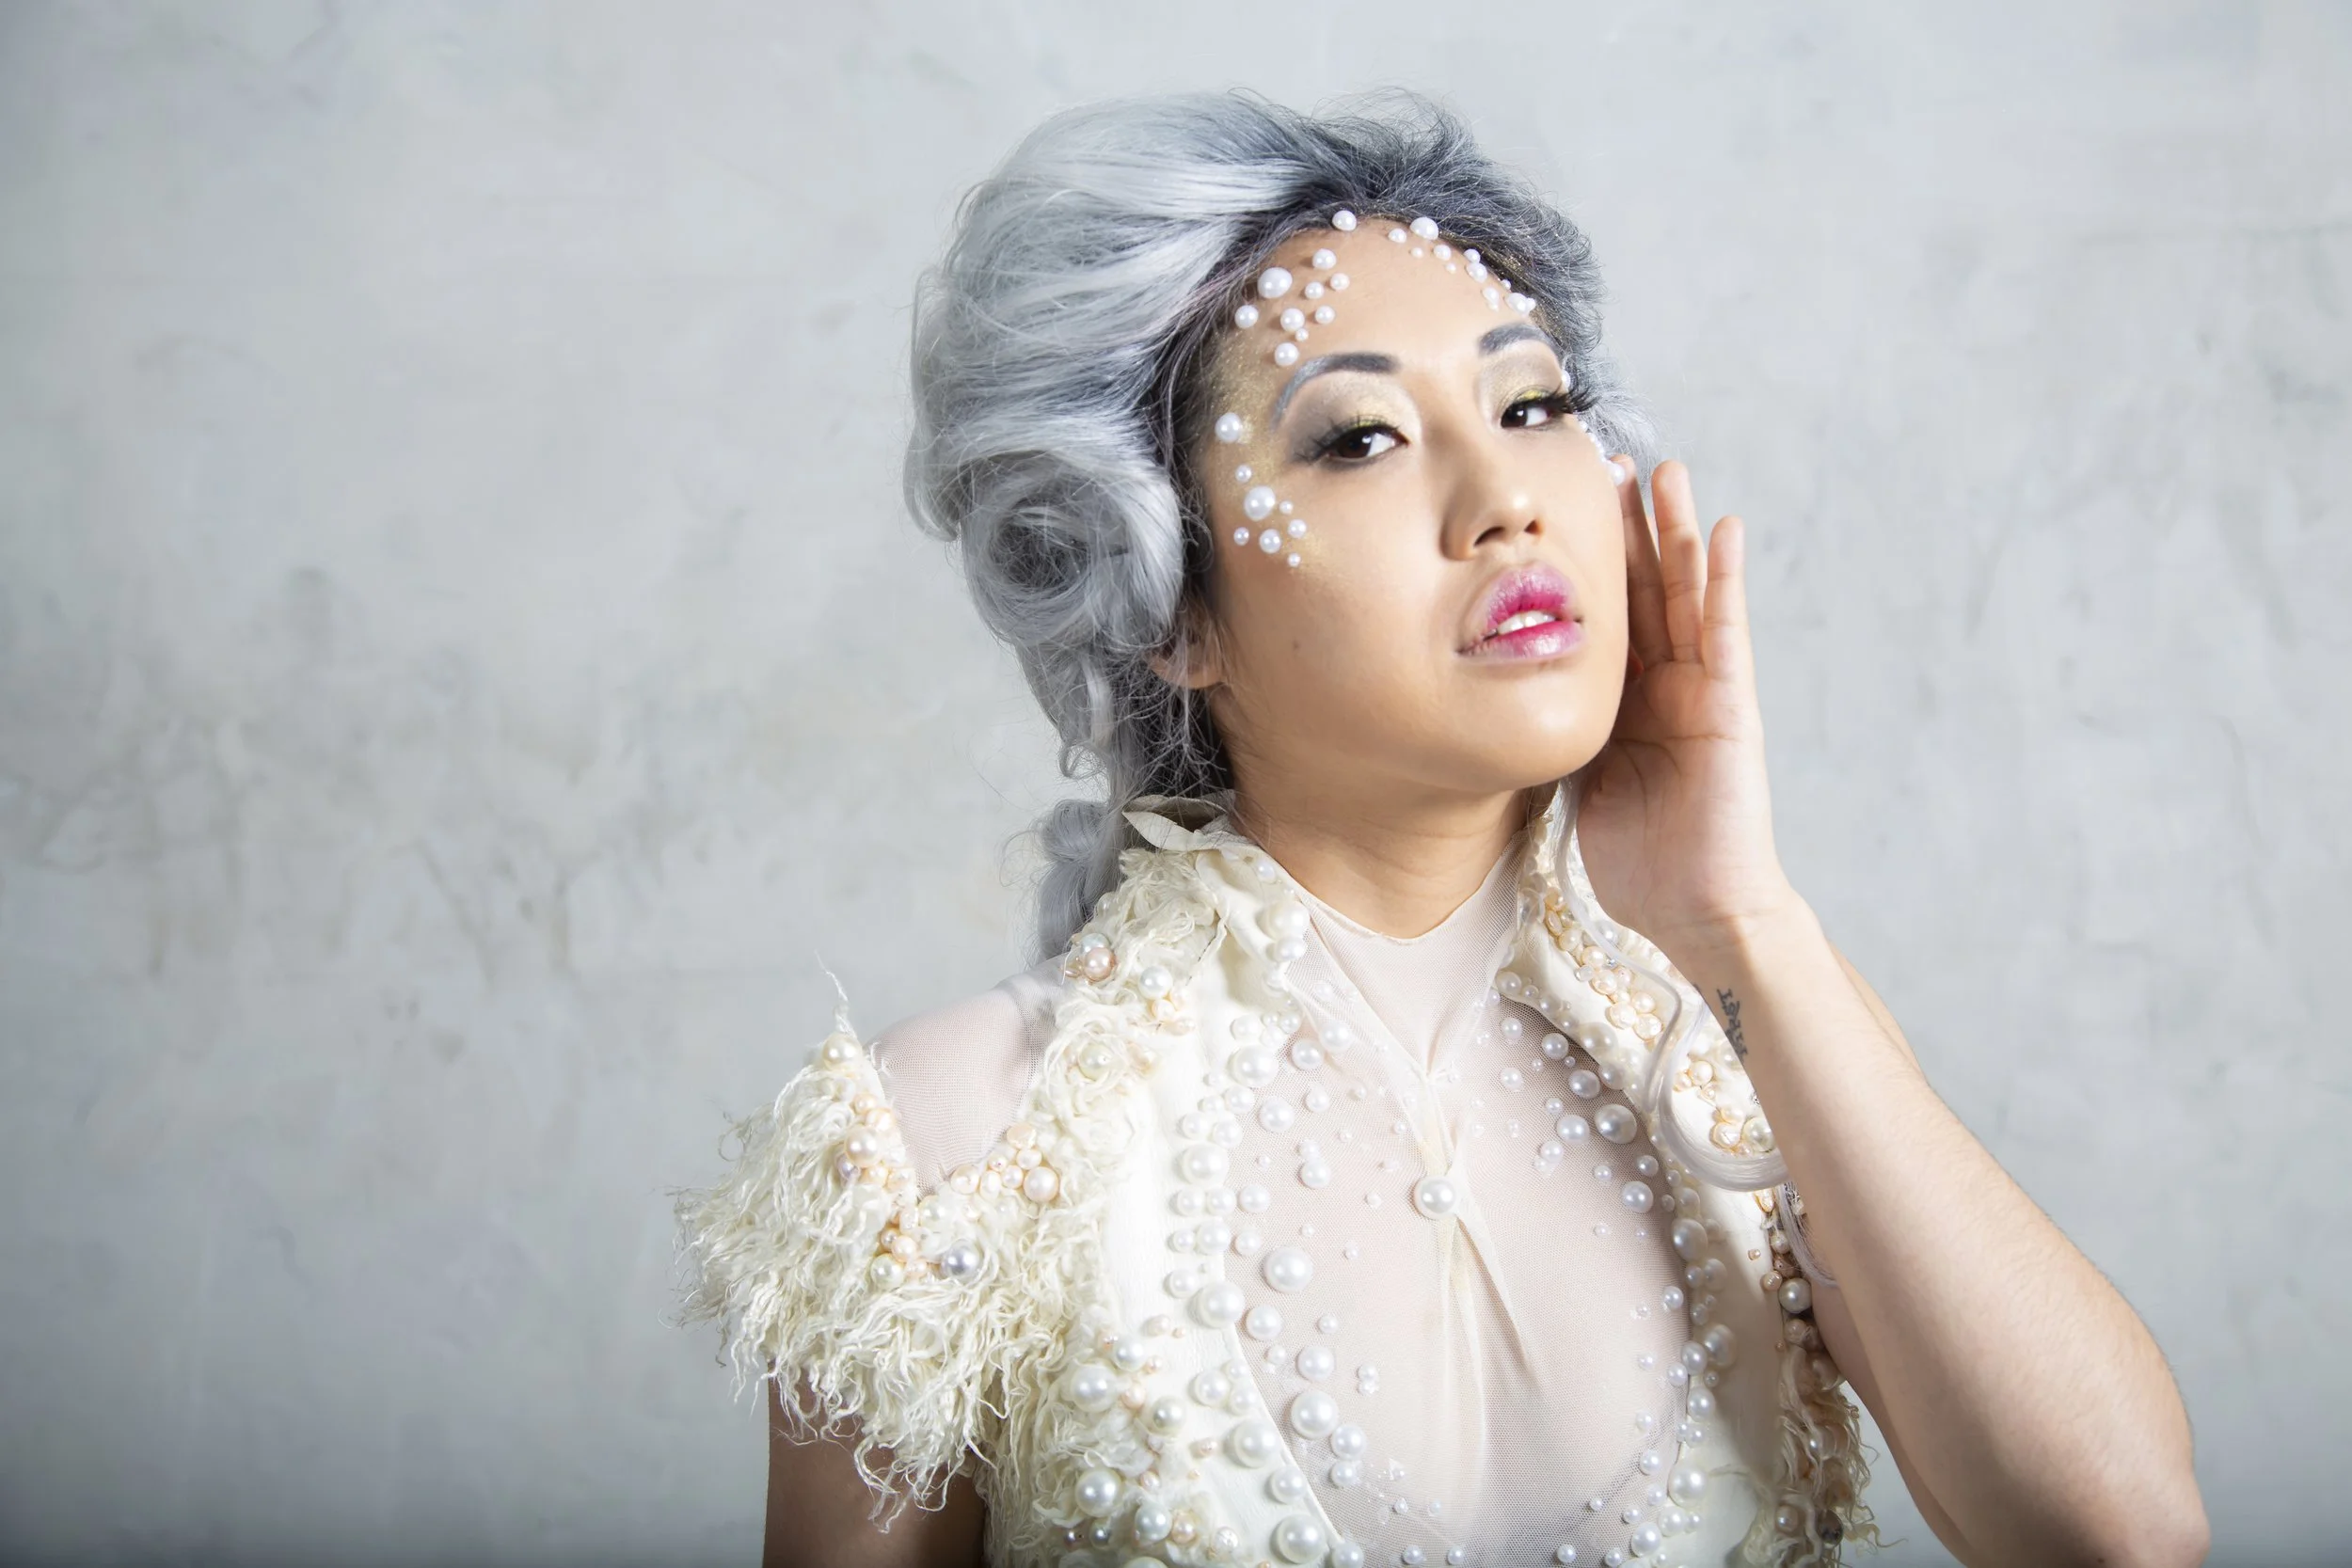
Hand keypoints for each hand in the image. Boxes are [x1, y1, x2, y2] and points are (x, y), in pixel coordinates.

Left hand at [1571, 459, 1801, 956]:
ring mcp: (1701, 690)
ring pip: (1687, 594)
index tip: (1558, 506)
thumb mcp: (1578, 779)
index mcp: (1624, 701)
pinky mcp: (1730, 705)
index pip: (1604, 615)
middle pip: (1644, 589)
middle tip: (1606, 459)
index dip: (1585, 561)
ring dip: (1676, 531)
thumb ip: (1558, 728)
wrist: (1693, 909)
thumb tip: (1502, 693)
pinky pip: (1726, 631)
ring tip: (1664, 470)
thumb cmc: (1639, 859)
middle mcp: (1664, 685)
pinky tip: (1722, 529)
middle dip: (1627, 527)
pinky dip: (1724, 579)